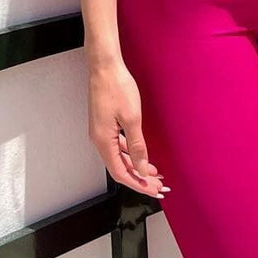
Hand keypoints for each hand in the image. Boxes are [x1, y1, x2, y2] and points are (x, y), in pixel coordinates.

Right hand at [89, 57, 169, 199]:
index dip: (138, 184)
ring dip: (137, 166)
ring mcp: (101, 132)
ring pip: (120, 157)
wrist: (105, 66)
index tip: (153, 190)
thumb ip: (137, 146)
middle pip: (120, 167)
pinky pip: (118, 145)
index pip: (121, 173)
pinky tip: (142, 154)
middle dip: (140, 178)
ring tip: (155, 173)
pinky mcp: (105, 124)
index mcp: (103, 141)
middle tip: (158, 186)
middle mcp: (99, 140)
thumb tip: (142, 168)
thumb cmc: (116, 87)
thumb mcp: (132, 119)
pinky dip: (131, 153)